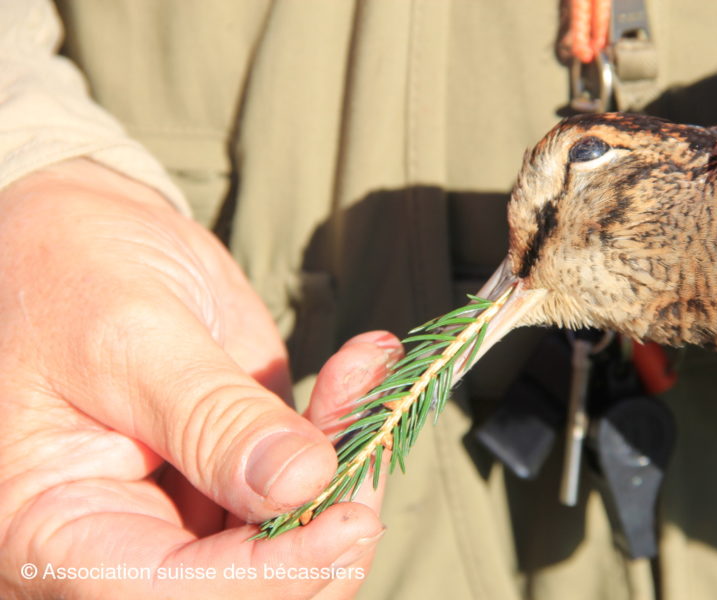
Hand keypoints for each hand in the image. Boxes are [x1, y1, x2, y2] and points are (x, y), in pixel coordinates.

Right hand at [0, 159, 400, 597]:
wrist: (83, 237)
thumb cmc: (69, 273)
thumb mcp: (128, 335)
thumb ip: (209, 417)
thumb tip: (300, 485)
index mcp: (54, 531)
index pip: (168, 597)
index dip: (272, 575)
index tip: (350, 518)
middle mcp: (122, 542)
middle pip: (250, 586)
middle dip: (328, 520)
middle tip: (374, 430)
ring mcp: (186, 513)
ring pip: (293, 540)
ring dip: (349, 466)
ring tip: (362, 375)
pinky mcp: (234, 475)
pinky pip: (306, 484)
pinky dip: (343, 431)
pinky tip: (357, 370)